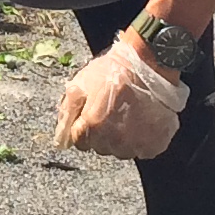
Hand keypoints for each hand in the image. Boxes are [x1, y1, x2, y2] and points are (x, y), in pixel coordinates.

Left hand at [54, 31, 186, 158]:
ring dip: (120, 138)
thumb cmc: (116, 70)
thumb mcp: (81, 82)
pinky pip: (141, 150)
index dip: (82, 127)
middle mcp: (114, 140)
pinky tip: (141, 121)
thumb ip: (68, 111)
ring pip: (120, 150)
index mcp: (93, 125)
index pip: (79, 141)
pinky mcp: (154, 146)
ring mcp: (136, 145)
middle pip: (99, 147)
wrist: (150, 64)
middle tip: (110, 111)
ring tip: (127, 115)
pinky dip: (141, 139)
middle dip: (101, 133)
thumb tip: (61, 136)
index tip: (91, 115)